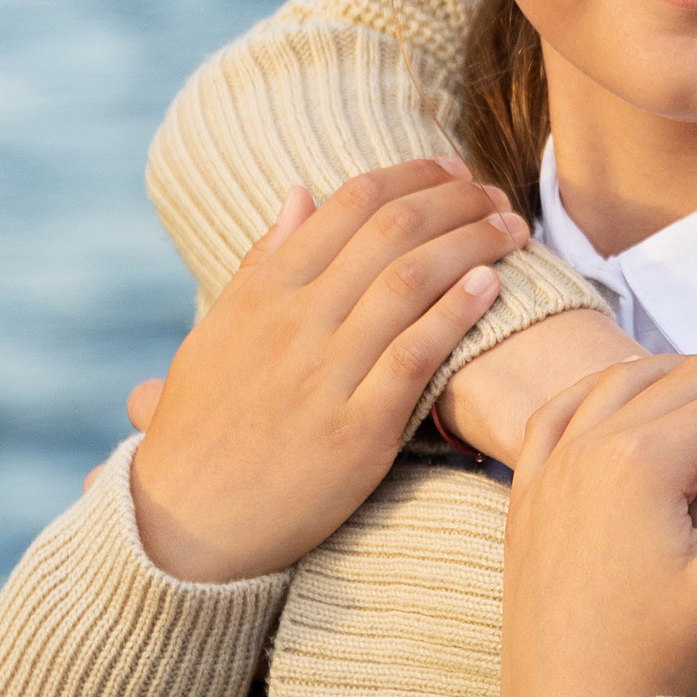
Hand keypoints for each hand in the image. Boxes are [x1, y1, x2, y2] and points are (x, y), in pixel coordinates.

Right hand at [124, 160, 527, 581]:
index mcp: (264, 293)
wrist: (185, 526)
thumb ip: (262, 262)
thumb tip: (300, 193)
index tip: (453, 170)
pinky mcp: (355, 432)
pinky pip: (415, 356)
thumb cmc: (203, 425)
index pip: (349, 205)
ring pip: (410, 282)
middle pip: (391, 232)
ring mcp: (325, 376)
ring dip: (470, 244)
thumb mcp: (218, 333)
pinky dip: (456, 312)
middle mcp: (295, 324)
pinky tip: (490, 285)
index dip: (412, 177)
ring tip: (510, 228)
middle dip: (454, 200)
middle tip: (494, 193)